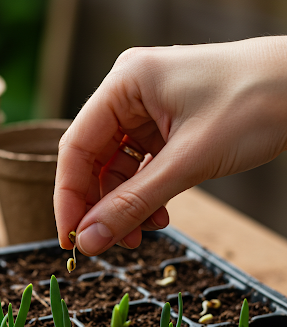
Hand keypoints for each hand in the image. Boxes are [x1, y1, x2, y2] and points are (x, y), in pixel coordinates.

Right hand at [55, 36, 286, 254]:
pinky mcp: (165, 127)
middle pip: (94, 160)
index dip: (69, 198)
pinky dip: (146, 195)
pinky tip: (161, 215)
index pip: (76, 148)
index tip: (70, 239)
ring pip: (118, 169)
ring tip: (143, 233)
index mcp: (125, 83)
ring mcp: (148, 111)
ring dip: (126, 205)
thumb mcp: (188, 162)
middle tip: (107, 243)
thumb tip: (89, 240)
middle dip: (101, 206)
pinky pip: (142, 168)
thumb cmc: (257, 103)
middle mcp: (130, 94)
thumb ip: (133, 204)